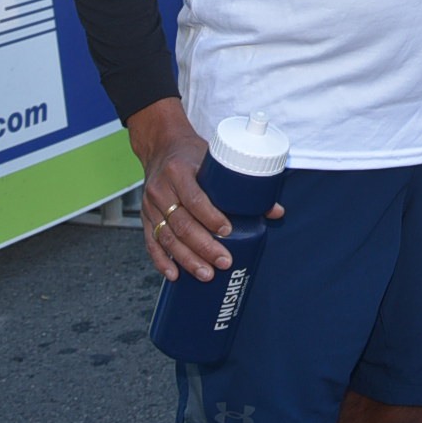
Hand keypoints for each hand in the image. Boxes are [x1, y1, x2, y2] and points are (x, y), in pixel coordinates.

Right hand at [127, 98, 283, 282]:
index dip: (211, 217)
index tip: (227, 231)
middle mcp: (161, 189)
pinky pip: (151, 243)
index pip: (195, 198)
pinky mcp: (145, 217)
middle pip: (182, 224)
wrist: (161, 147)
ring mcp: (150, 206)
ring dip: (187, 259)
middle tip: (223, 261)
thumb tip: (276, 211)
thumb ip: (241, 185)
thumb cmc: (193, 154)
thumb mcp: (215, 162)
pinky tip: (174, 275)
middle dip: (204, 246)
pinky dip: (161, 261)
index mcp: (179, 171)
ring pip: (167, 237)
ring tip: (206, 273)